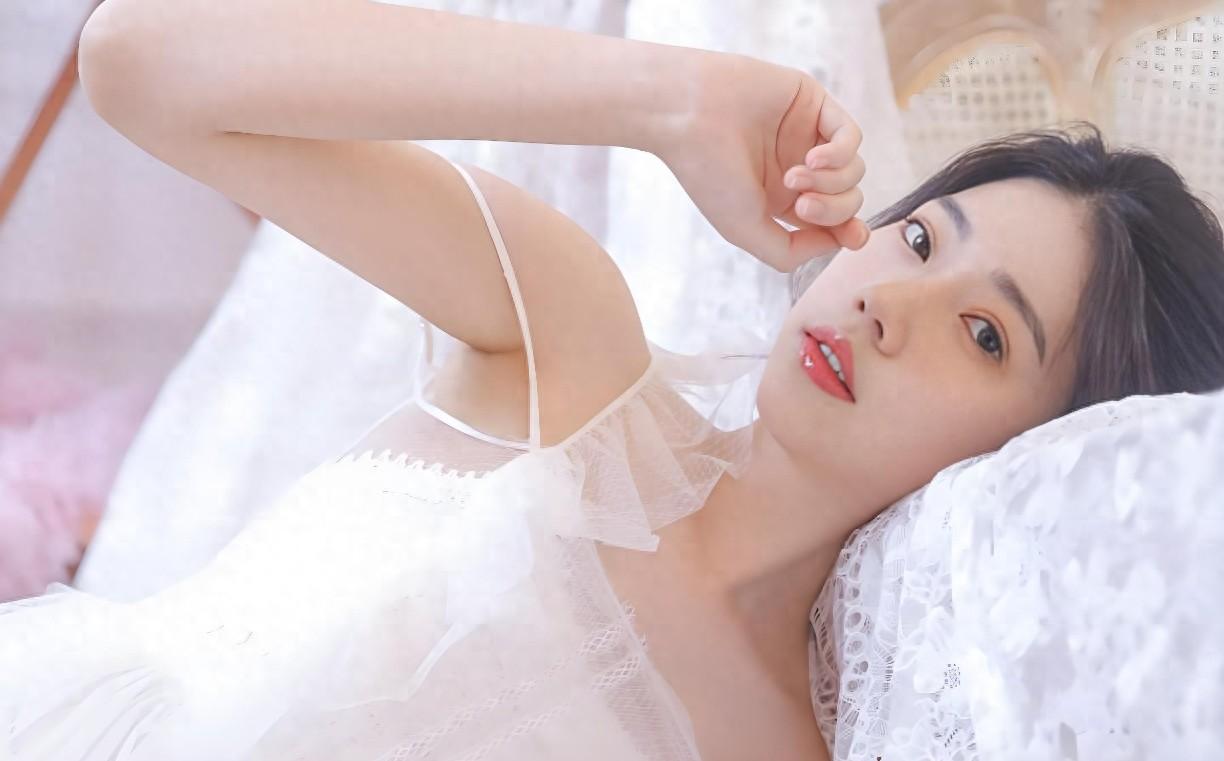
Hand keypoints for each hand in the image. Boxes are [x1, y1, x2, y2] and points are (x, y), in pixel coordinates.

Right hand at [654, 54, 869, 271]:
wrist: (688, 116)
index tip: (852, 238)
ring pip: (854, 171)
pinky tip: (813, 158)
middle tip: (802, 205)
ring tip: (793, 177)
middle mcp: (796, 168)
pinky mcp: (813, 104)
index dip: (847, 232)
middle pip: (846, 199)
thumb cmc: (709, 172)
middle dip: (834, 210)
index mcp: (779, 199)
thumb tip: (834, 242)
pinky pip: (851, 136)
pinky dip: (840, 154)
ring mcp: (806, 136)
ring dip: (831, 182)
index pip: (830, 222)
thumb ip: (788, 251)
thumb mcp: (745, 229)